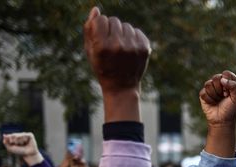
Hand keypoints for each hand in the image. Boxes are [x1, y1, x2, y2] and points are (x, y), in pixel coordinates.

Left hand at [3, 133, 42, 166]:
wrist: (28, 155)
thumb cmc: (20, 152)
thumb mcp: (10, 148)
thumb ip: (6, 142)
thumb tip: (4, 135)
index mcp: (15, 138)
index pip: (10, 135)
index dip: (9, 138)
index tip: (10, 142)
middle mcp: (20, 135)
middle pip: (13, 134)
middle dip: (13, 140)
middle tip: (15, 144)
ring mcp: (25, 135)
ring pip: (18, 135)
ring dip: (18, 141)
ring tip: (21, 144)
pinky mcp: (30, 135)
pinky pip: (24, 135)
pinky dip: (23, 139)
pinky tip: (25, 142)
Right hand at [84, 7, 149, 122]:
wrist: (121, 87)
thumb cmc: (102, 67)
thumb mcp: (90, 51)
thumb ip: (89, 29)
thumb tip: (96, 9)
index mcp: (102, 46)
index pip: (101, 19)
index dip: (100, 27)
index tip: (101, 38)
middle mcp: (118, 46)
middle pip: (114, 20)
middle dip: (111, 30)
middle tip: (111, 46)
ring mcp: (133, 47)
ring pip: (126, 25)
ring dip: (123, 34)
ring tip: (121, 49)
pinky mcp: (145, 48)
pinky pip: (137, 31)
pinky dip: (133, 38)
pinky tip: (130, 50)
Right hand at [199, 71, 235, 127]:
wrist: (222, 121)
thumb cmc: (231, 109)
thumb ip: (234, 86)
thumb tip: (222, 79)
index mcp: (230, 82)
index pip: (226, 73)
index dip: (227, 82)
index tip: (229, 92)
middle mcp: (220, 83)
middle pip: (216, 77)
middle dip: (220, 89)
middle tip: (224, 96)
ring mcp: (211, 88)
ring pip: (208, 84)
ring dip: (215, 95)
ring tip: (218, 100)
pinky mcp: (204, 94)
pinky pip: (204, 92)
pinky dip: (209, 100)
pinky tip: (212, 103)